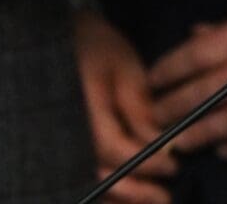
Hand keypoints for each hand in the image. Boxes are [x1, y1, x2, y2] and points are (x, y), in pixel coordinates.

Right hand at [72, 6, 176, 203]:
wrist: (59, 39)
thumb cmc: (96, 48)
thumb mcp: (124, 68)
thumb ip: (139, 108)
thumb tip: (160, 142)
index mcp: (80, 108)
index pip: (113, 148)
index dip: (145, 162)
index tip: (173, 166)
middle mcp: (61, 131)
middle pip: (95, 175)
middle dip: (132, 191)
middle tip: (163, 198)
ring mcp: (53, 141)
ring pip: (83, 182)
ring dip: (116, 197)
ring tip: (148, 201)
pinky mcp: (55, 146)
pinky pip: (76, 175)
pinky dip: (101, 188)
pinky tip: (122, 198)